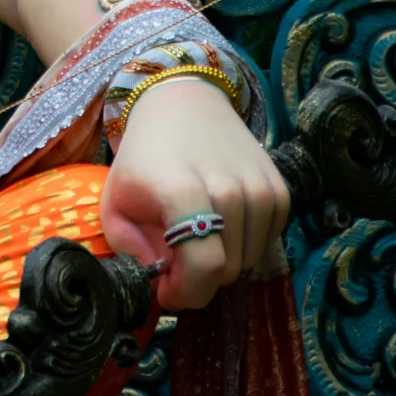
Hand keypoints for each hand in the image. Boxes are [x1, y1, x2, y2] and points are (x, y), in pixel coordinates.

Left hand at [101, 73, 288, 309]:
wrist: (184, 102)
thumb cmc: (145, 156)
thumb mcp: (116, 201)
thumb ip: (129, 249)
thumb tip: (161, 281)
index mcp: (182, 191)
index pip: (204, 266)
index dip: (186, 294)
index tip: (168, 291)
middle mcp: (228, 188)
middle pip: (226, 269)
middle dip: (199, 277)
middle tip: (178, 256)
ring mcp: (259, 187)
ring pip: (249, 261)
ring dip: (223, 260)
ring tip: (198, 234)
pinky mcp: (279, 187)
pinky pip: (269, 241)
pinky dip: (247, 244)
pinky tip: (224, 223)